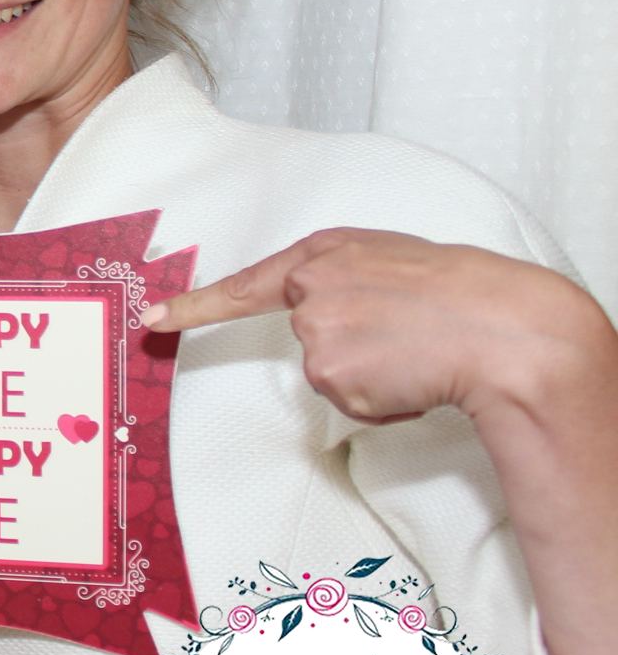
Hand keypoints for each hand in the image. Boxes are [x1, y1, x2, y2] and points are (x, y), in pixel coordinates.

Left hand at [147, 230, 617, 654]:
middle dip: (352, 349)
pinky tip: (411, 376)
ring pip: (329, 374)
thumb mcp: (392, 262)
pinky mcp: (329, 372)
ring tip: (414, 353)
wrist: (502, 326)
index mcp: (326, 253)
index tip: (152, 319)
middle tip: (404, 337)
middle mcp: (310, 288)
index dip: (194, 306)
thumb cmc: (460, 292)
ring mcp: (315, 331)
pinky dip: (380, 399)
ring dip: (369, 375)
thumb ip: (346, 280)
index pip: (246, 284)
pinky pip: (348, 401)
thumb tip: (327, 317)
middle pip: (308, 339)